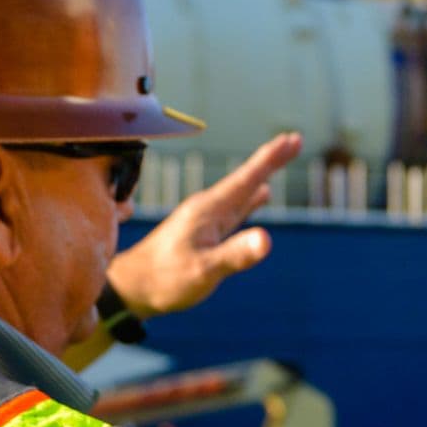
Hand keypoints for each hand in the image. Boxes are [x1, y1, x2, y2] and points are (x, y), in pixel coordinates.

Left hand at [107, 133, 301, 316]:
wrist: (132, 288)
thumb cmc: (165, 280)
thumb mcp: (204, 270)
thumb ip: (235, 254)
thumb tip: (266, 240)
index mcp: (208, 209)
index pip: (247, 178)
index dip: (271, 159)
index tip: (293, 139)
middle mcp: (207, 208)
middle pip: (246, 178)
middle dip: (271, 159)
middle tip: (295, 140)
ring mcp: (205, 218)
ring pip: (241, 191)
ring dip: (262, 175)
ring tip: (280, 160)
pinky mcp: (204, 231)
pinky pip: (235, 207)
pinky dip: (251, 198)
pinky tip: (260, 196)